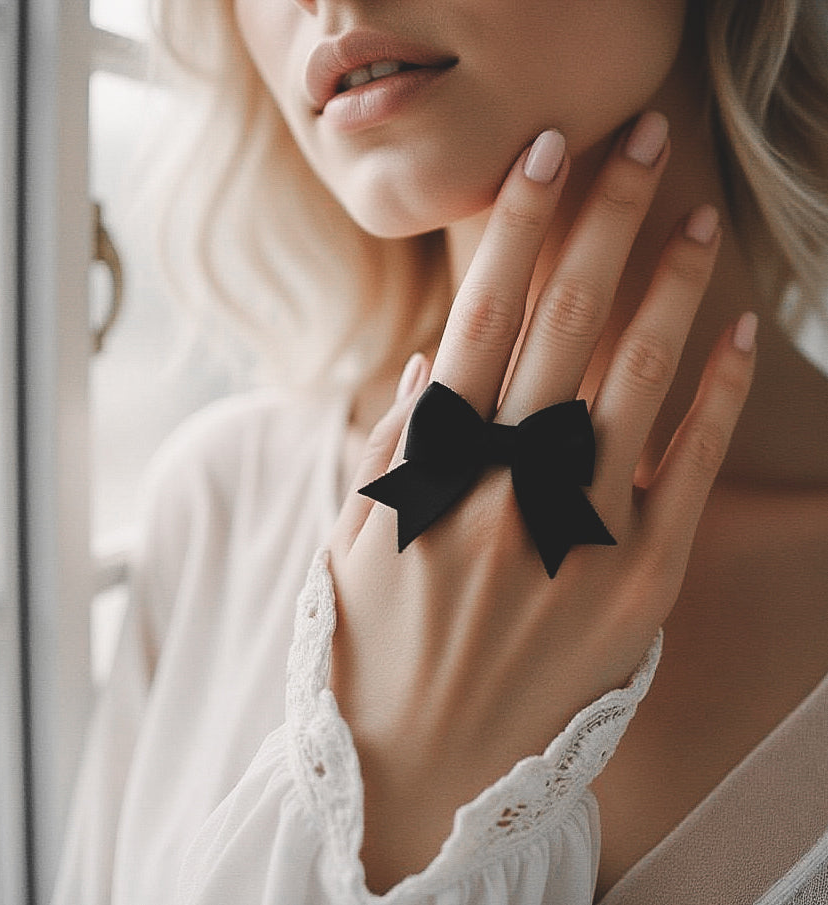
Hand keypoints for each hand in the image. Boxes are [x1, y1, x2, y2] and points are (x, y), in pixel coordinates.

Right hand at [327, 113, 754, 891]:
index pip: (481, 313)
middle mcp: (506, 484)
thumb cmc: (371, 639)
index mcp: (432, 466)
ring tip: (691, 216)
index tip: (542, 156)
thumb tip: (436, 357)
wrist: (416, 765)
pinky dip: (710, 396)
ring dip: (667, 287)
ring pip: (632, 379)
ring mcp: (577, 534)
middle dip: (600, 219)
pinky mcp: (635, 587)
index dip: (515, 226)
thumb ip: (398, 438)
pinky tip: (732, 332)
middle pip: (565, 322)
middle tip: (634, 140)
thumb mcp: (355, 533)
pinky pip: (682, 472)